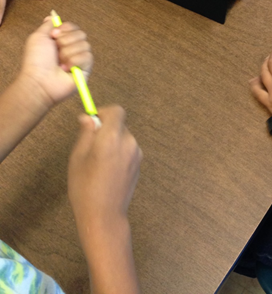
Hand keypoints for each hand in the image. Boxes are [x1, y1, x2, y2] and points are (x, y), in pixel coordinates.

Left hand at [17, 18, 92, 111]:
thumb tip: (53, 16)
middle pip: (81, 34)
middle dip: (67, 41)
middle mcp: (72, 49)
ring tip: (60, 63)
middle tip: (56, 50)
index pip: (74, 27)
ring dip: (69, 53)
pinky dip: (75, 62)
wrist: (39, 80)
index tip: (54, 35)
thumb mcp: (38, 37)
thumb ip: (48, 25)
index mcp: (61, 41)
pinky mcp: (86, 69)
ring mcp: (79, 59)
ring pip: (85, 45)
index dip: (66, 28)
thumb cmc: (36, 61)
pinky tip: (66, 69)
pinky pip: (88, 57)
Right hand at [68, 107, 141, 242]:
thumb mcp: (78, 158)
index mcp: (112, 137)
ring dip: (112, 143)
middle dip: (106, 130)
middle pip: (119, 125)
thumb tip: (87, 117)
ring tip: (98, 163)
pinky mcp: (139, 165)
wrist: (104, 216)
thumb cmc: (85, 187)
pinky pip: (127, 150)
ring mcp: (137, 154)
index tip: (92, 122)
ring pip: (123, 138)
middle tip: (90, 147)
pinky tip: (108, 171)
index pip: (117, 111)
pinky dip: (119, 153)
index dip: (104, 112)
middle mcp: (129, 142)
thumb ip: (86, 133)